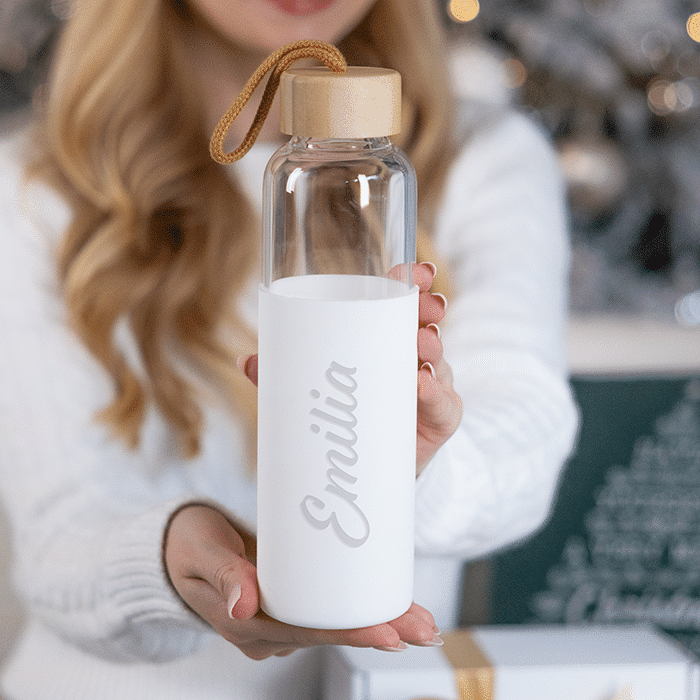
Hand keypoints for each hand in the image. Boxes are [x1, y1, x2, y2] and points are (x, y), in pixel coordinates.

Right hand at [164, 505, 440, 659]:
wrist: (179, 546)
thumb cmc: (187, 546)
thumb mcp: (201, 551)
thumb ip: (224, 575)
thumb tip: (246, 605)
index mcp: (247, 625)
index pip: (309, 631)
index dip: (352, 632)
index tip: (391, 633)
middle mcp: (269, 628)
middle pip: (332, 630)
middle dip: (381, 630)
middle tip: (426, 628)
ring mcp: (280, 616)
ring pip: (335, 620)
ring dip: (377, 618)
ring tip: (420, 619)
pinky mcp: (288, 598)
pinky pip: (327, 605)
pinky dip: (357, 602)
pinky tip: (386, 597)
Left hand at [238, 263, 462, 475]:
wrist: (375, 469)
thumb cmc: (352, 416)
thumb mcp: (322, 392)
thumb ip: (287, 377)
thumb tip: (246, 362)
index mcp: (388, 341)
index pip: (404, 304)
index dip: (413, 283)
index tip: (416, 271)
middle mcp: (414, 358)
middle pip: (428, 324)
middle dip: (430, 308)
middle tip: (427, 304)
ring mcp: (432, 386)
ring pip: (439, 360)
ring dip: (432, 347)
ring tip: (422, 342)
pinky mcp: (441, 417)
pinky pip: (444, 403)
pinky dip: (435, 393)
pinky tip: (422, 384)